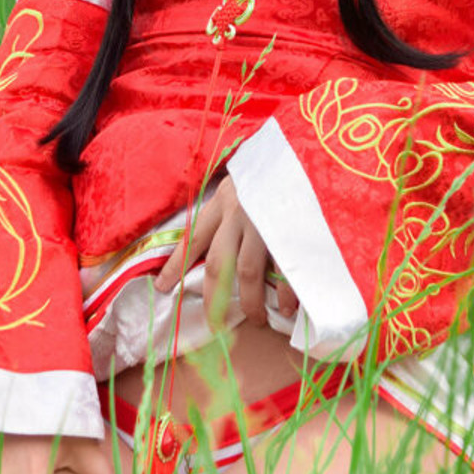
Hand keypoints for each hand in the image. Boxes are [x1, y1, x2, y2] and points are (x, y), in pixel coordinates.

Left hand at [152, 175, 298, 327]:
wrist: (311, 151)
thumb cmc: (279, 167)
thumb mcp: (246, 181)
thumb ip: (232, 205)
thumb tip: (222, 238)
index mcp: (225, 200)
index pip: (194, 237)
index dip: (176, 265)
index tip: (162, 287)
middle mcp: (239, 213)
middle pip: (218, 264)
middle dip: (214, 298)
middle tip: (215, 322)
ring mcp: (265, 223)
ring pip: (247, 272)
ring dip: (249, 302)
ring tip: (256, 318)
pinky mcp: (291, 231)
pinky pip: (284, 270)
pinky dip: (285, 293)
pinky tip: (287, 308)